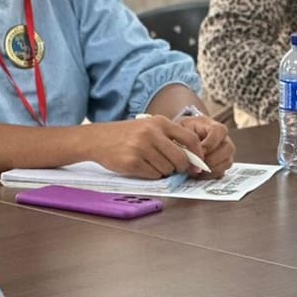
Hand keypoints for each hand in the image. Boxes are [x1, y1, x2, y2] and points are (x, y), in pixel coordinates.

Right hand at [86, 117, 206, 179]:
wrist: (98, 139)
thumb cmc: (127, 134)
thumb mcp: (149, 127)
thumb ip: (170, 138)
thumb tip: (192, 159)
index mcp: (159, 122)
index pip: (190, 139)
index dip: (198, 154)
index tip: (198, 163)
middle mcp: (151, 133)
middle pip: (180, 158)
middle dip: (181, 168)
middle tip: (176, 169)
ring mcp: (141, 148)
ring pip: (167, 169)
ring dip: (164, 171)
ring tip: (153, 163)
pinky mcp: (132, 162)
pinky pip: (154, 175)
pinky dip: (152, 174)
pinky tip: (143, 166)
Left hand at [177, 115, 235, 176]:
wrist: (182, 138)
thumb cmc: (182, 132)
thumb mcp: (181, 130)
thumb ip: (187, 140)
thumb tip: (192, 157)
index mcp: (212, 126)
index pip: (219, 131)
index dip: (210, 142)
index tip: (199, 150)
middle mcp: (223, 138)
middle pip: (228, 148)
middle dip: (212, 158)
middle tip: (198, 163)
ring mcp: (225, 152)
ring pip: (227, 162)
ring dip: (212, 168)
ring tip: (197, 169)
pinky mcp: (222, 164)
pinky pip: (222, 172)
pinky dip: (211, 175)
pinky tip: (199, 173)